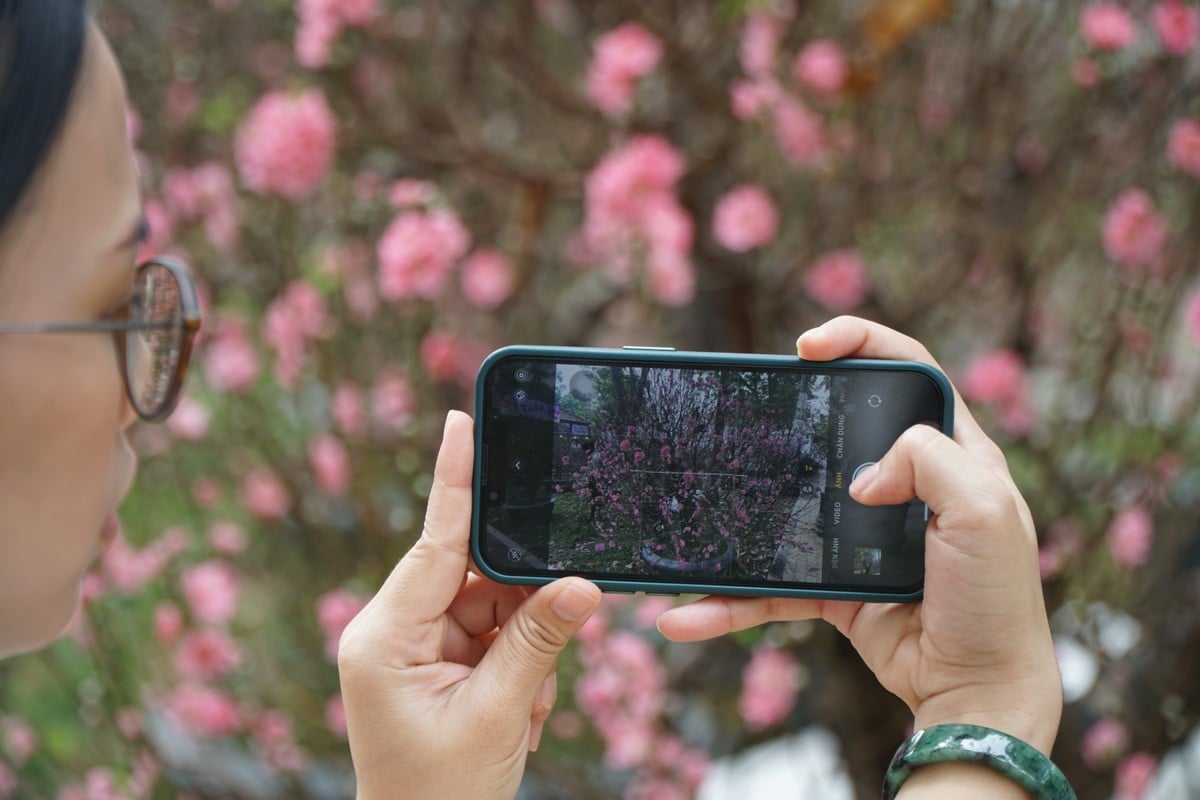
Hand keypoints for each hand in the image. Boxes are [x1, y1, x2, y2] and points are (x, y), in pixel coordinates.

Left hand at [337, 410, 601, 799]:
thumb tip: (584, 583)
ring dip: (525, 649)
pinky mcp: (437, 661)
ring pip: (495, 604)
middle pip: (475, 574)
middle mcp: (394, 629)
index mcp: (385, 636)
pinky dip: (520, 666)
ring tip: (525, 708)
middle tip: (536, 654)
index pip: (434, 542)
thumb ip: (541, 641)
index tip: (461, 420)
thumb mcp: (498, 715)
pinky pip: (495, 634)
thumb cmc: (441, 793)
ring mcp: (415, 646)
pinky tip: (519, 712)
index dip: (455, 480)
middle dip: (522, 605)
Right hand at [656, 316, 1061, 755]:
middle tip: (747, 408)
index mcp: (954, 454)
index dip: (861, 342)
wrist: (976, 696)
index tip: (809, 346)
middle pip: (837, 428)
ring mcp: (864, 536)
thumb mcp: (987, 513)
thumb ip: (929, 461)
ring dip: (738, 515)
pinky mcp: (835, 586)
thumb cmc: (994, 602)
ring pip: (789, 508)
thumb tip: (860, 478)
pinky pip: (772, 585)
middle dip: (787, 414)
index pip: (908, 370)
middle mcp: (907, 487)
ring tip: (692, 508)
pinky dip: (731, 602)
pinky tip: (688, 613)